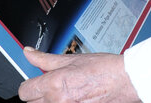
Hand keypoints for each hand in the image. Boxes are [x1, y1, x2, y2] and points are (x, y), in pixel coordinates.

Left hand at [19, 48, 138, 102]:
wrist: (125, 81)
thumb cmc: (103, 69)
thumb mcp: (71, 58)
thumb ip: (45, 59)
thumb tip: (28, 53)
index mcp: (54, 84)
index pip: (25, 92)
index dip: (30, 85)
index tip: (36, 82)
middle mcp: (58, 102)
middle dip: (40, 94)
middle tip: (54, 86)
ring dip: (51, 102)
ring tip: (66, 93)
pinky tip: (75, 99)